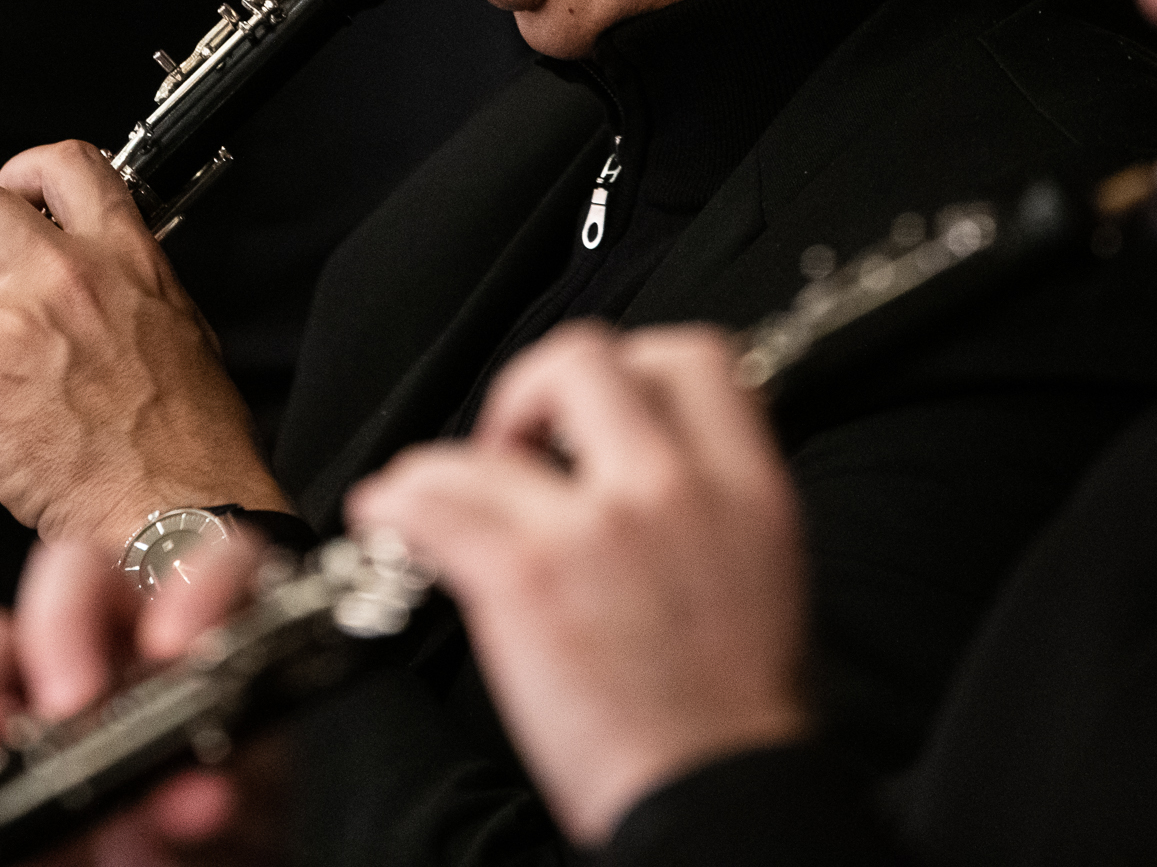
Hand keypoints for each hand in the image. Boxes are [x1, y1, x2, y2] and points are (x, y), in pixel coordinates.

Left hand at [0, 140, 287, 551]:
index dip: (19, 177)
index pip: (64, 164)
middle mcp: (68, 277)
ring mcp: (17, 328)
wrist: (184, 507)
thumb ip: (127, 293)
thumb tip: (91, 294)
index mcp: (126, 257)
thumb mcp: (181, 329)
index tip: (6, 207)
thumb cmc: (192, 443)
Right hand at [0, 537, 280, 864]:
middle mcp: (122, 648)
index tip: (177, 644)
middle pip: (80, 578)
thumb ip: (218, 815)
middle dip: (63, 625)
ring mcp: (42, 688)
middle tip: (67, 703)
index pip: (215, 568)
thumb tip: (196, 799)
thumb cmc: (217, 842)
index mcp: (203, 653)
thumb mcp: (233, 832)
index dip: (201, 586)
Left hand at [344, 323, 811, 847]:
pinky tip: (391, 519)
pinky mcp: (526, 577)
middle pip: (583, 360)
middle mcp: (673, 488)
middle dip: (533, 392)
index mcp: (745, 485)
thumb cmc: (732, 711)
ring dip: (448, 464)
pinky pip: (432, 500)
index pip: (691, 355)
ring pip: (489, 436)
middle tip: (518, 450)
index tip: (592, 416)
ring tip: (439, 500)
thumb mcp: (766, 566)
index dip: (631, 369)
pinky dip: (395, 503)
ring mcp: (597, 528)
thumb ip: (714, 493)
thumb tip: (648, 452)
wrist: (713, 801)